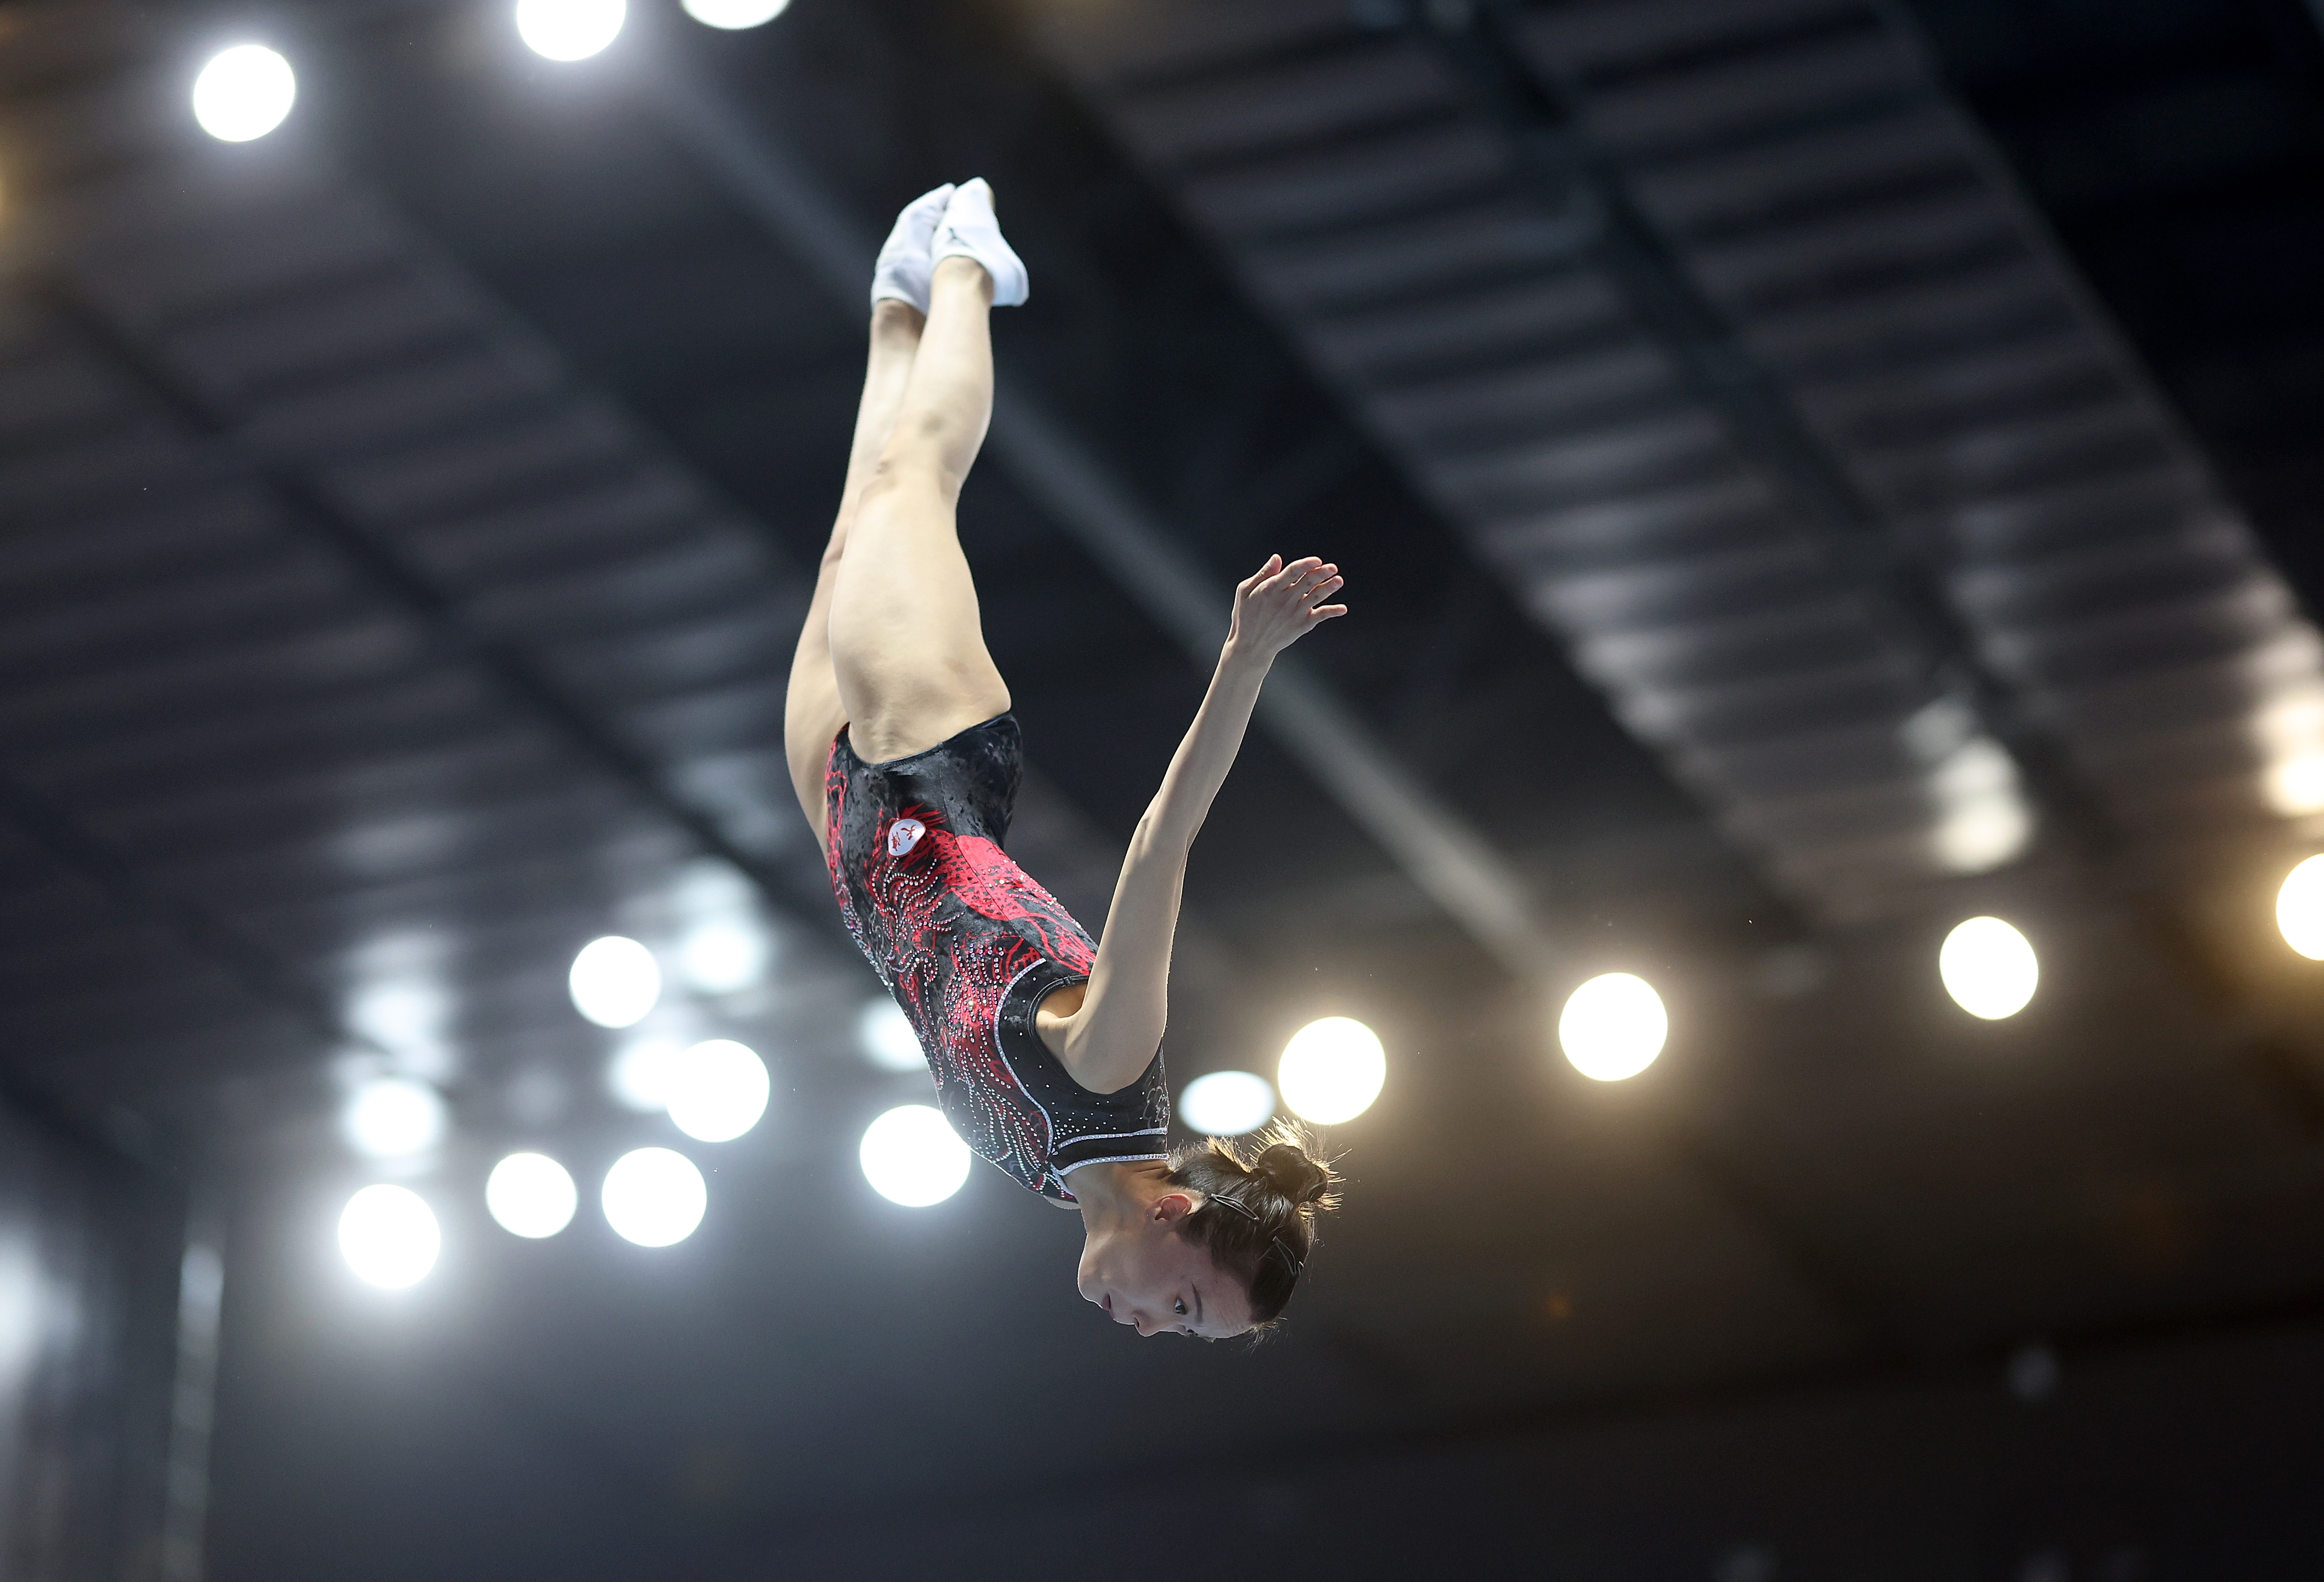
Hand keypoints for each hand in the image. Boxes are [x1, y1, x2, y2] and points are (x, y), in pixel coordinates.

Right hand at [1224, 554, 1347, 662]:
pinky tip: (1343, 609)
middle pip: (1307, 582)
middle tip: (1332, 567)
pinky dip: (1332, 612)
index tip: (1317, 560)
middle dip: (1321, 573)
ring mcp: (1295, 613)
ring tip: (1339, 580)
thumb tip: (1277, 558)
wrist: (1250, 646)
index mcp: (1271, 588)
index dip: (1306, 564)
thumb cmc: (1246, 616)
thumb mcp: (1245, 591)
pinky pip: (1320, 616)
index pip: (1292, 572)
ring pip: (1316, 597)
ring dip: (1329, 588)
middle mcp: (1285, 600)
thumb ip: (1263, 574)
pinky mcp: (1302, 625)